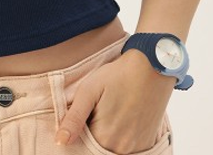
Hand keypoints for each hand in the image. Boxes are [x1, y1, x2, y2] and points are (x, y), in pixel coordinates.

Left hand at [54, 51, 174, 152]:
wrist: (152, 66)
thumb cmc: (118, 74)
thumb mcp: (89, 90)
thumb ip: (74, 118)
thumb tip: (60, 141)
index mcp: (104, 136)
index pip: (83, 144)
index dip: (81, 129)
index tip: (87, 113)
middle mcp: (121, 147)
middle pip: (98, 147)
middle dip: (94, 132)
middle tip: (101, 108)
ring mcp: (136, 147)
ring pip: (112, 148)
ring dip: (108, 135)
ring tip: (112, 109)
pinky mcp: (148, 142)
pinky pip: (128, 148)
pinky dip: (122, 138)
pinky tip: (123, 117)